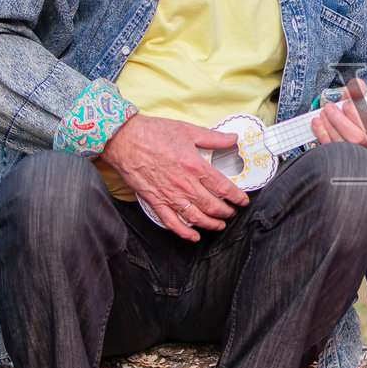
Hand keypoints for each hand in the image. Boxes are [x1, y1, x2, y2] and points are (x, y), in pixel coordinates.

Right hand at [101, 114, 249, 240]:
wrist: (124, 139)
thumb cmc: (153, 133)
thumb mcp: (188, 130)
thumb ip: (213, 137)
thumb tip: (233, 138)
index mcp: (196, 166)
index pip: (223, 187)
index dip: (237, 197)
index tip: (243, 201)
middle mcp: (185, 185)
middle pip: (212, 206)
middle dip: (226, 212)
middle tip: (232, 213)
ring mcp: (169, 195)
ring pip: (196, 217)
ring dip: (211, 224)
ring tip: (220, 226)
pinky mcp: (155, 201)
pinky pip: (172, 223)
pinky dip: (184, 233)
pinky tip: (194, 237)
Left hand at [311, 77, 366, 148]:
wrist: (359, 126)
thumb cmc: (363, 112)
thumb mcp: (365, 100)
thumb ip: (361, 92)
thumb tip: (359, 85)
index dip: (357, 115)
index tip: (346, 105)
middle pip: (357, 137)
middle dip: (339, 121)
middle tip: (329, 107)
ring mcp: (357, 150)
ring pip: (343, 143)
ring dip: (329, 125)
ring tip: (324, 112)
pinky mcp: (343, 153)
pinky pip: (331, 146)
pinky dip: (322, 133)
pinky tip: (317, 122)